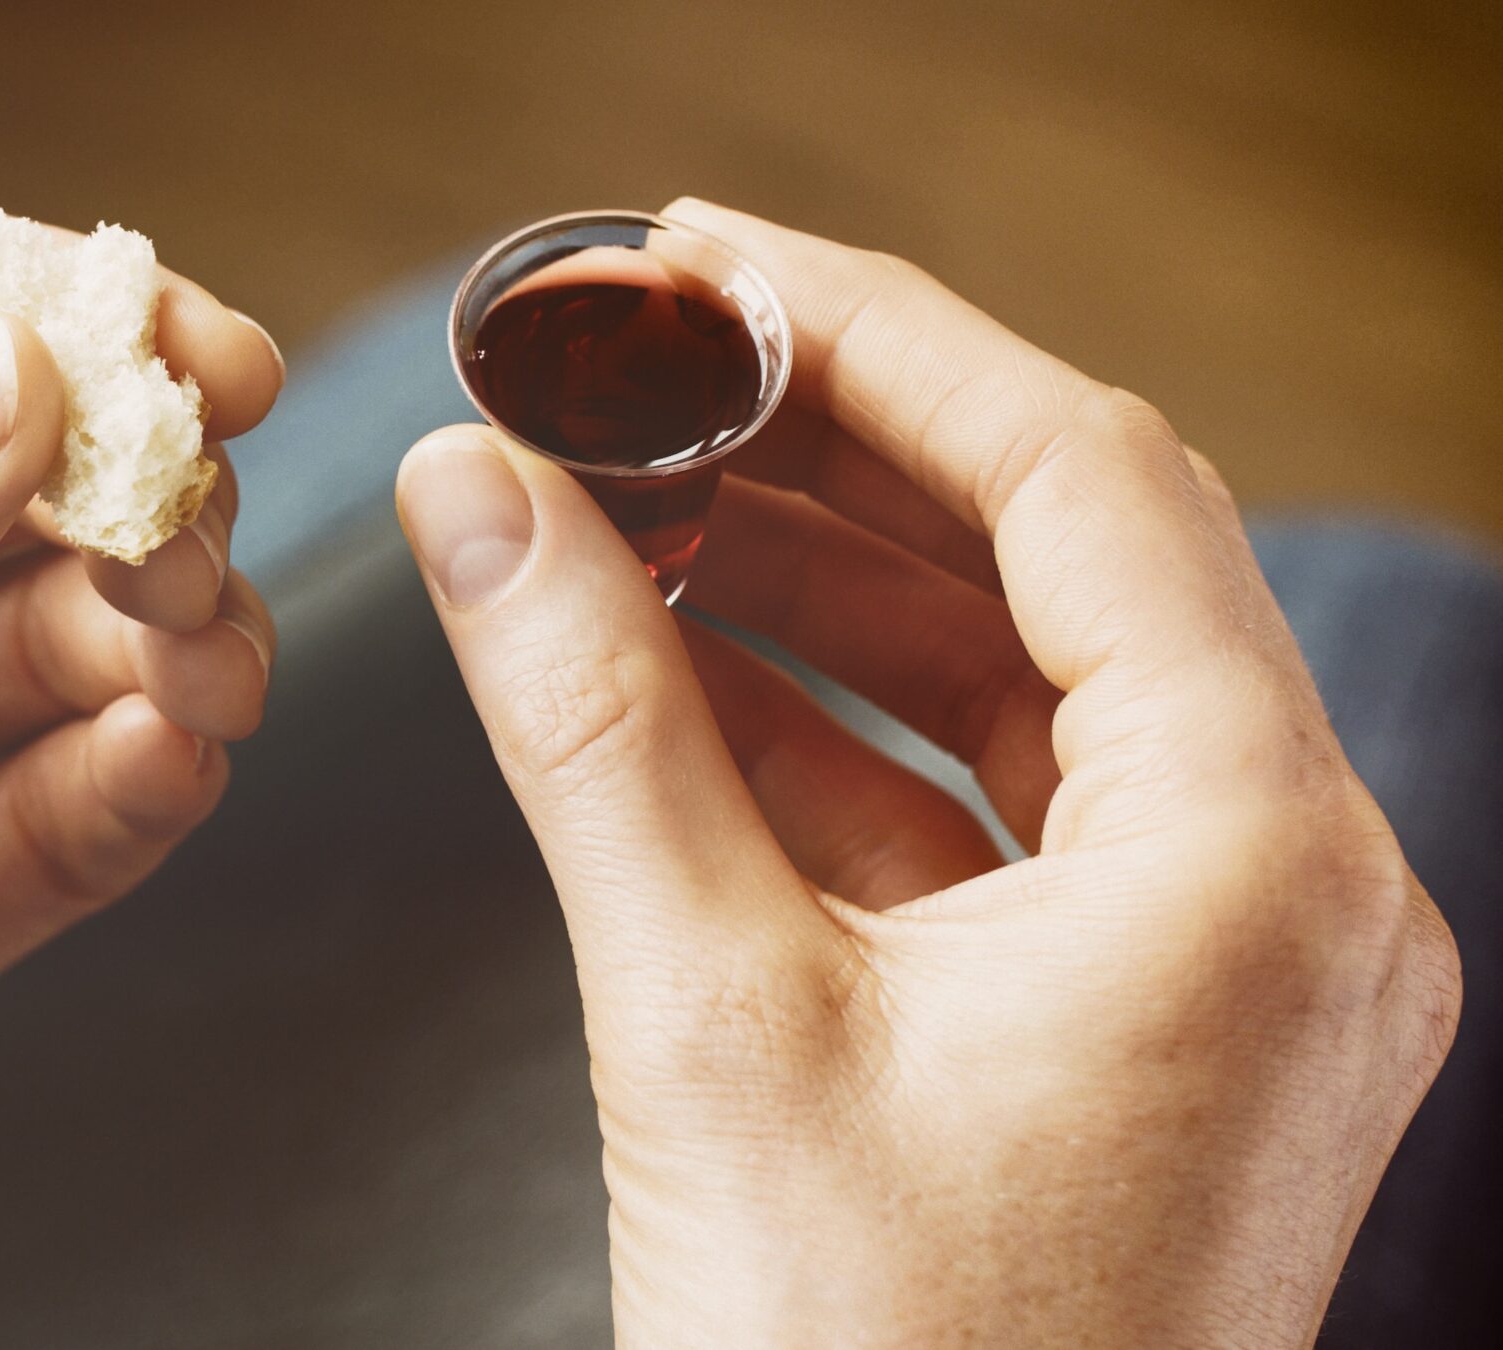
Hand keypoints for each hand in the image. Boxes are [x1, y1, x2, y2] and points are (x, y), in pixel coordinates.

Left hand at [0, 195, 282, 1291]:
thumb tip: (8, 401)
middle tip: (184, 534)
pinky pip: (44, 831)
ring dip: (155, 639)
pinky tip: (159, 762)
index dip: (43, 316)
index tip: (183, 356)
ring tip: (203, 659)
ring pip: (51, 650)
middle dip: (118, 494)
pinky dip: (128, 789)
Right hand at [396, 200, 1459, 1345]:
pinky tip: (677, 676)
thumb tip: (475, 495)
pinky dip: (841, 736)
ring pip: (1028, 687)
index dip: (873, 334)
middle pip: (1067, 562)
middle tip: (643, 371)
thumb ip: (589, 722)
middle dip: (836, 453)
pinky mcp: (1144, 1033)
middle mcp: (1296, 895)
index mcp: (1258, 864)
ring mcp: (1231, 970)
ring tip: (632, 507)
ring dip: (825, 588)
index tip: (699, 261)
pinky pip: (998, 818)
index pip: (1080, 481)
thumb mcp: (705, 1017)